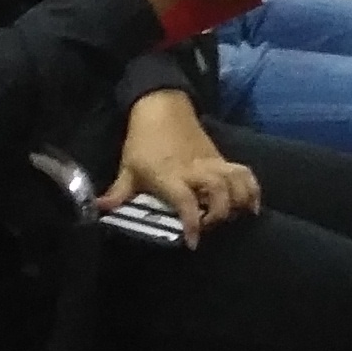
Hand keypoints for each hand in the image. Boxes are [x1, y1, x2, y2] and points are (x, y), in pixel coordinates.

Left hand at [116, 94, 262, 238]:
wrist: (163, 109)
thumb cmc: (143, 141)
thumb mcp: (128, 168)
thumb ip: (118, 193)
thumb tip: (99, 210)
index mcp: (170, 175)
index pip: (185, 200)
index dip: (192, 222)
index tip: (193, 242)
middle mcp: (195, 170)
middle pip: (218, 191)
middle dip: (220, 214)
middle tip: (211, 227)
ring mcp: (212, 163)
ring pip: (236, 180)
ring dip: (240, 201)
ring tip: (237, 218)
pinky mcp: (222, 160)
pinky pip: (244, 173)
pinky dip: (253, 188)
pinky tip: (252, 205)